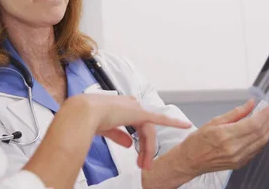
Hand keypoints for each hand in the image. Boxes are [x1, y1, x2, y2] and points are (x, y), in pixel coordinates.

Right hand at [70, 94, 191, 169]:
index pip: (134, 123)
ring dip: (148, 148)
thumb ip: (118, 135)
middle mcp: (129, 105)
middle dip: (144, 148)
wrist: (83, 113)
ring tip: (145, 164)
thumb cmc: (87, 119)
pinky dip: (173, 122)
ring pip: (147, 131)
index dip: (137, 139)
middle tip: (143, 165)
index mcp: (119, 107)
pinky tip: (185, 125)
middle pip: (143, 129)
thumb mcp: (104, 129)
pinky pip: (159, 119)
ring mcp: (135, 108)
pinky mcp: (141, 113)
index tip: (137, 151)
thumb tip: (130, 144)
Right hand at [176, 99, 268, 175]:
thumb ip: (235, 113)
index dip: (266, 115)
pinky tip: (266, 132)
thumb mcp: (214, 122)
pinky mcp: (240, 163)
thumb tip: (251, 104)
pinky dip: (263, 140)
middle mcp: (234, 148)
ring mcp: (238, 158)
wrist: (190, 161)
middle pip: (260, 133)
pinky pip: (256, 150)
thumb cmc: (198, 141)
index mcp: (226, 135)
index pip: (253, 124)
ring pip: (261, 142)